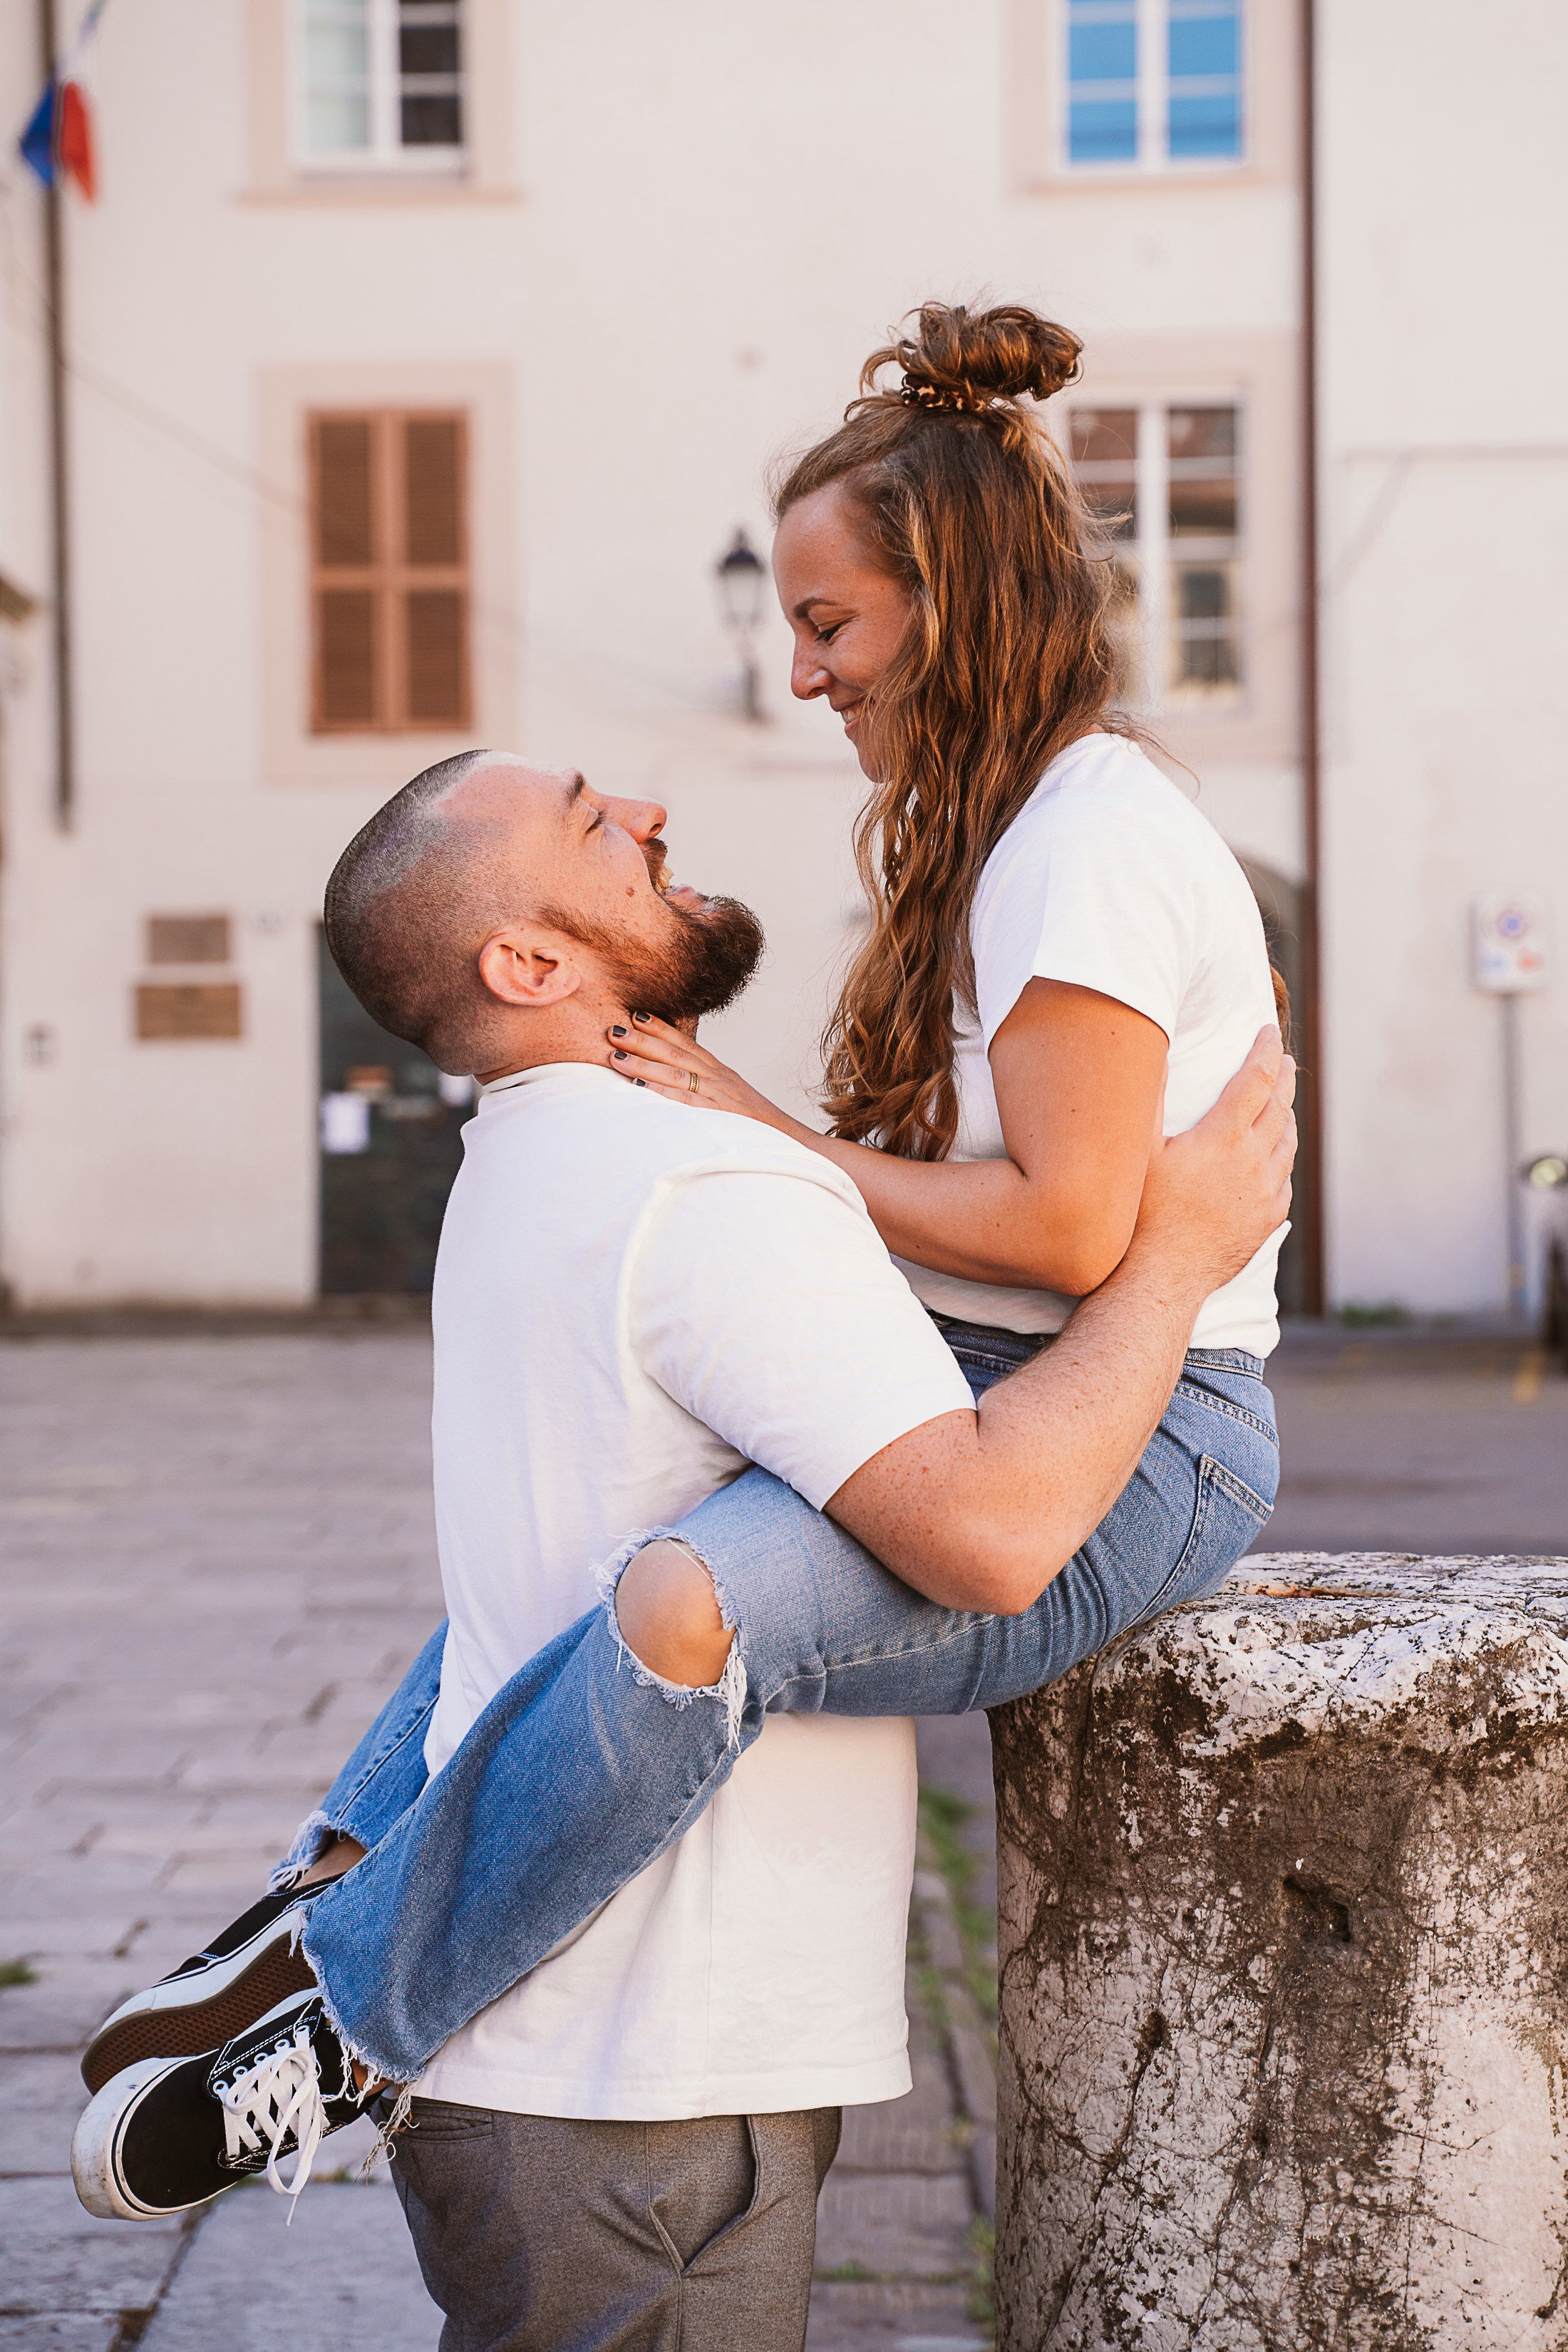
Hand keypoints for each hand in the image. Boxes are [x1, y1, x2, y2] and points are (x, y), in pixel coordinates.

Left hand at [605, 1013, 793, 1130]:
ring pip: (675, 1073)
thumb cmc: (755, 1124)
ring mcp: (718, 1096)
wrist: (789, 1141)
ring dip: (642, 1063)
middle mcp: (718, 1078)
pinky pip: (685, 1101)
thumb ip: (705, 1087)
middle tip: (612, 1029)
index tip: (636, 1015)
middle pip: (675, 1053)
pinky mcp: (717, 1115)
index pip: (686, 1043)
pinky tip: (638, 1086)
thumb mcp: (731, 1097)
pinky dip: (660, 1092)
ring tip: (615, 1055)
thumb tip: (676, 1082)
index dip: (660, 1028)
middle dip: (642, 1040)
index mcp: (720, 1072)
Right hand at [1132, 1027, 1295, 1295]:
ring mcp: (1266, 1193)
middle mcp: (1253, 1160)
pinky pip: (1284, 1180)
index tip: (1270, 1030)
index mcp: (1223, 1137)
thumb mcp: (1138, 1152)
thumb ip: (1149, 1102)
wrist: (1162, 1277)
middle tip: (1284, 1060)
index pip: (1256, 1079)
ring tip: (1283, 1104)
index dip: (1265, 1050)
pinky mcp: (1268, 1220)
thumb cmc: (1140, 1213)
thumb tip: (1150, 1057)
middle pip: (1279, 1107)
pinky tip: (1275, 1157)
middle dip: (1282, 1078)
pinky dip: (1282, 1158)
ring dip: (1287, 1116)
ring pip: (1287, 1143)